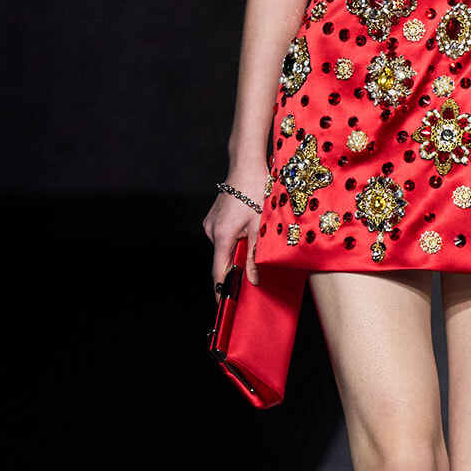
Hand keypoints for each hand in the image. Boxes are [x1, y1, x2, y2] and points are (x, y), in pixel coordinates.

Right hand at [202, 172, 268, 294]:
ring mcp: (210, 223)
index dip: (221, 290)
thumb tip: (253, 279)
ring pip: (224, 247)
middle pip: (222, 259)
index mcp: (222, 235)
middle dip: (236, 268)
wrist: (246, 165)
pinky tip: (248, 229)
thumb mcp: (260, 227)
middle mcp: (211, 231)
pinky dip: (234, 239)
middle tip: (253, 274)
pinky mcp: (214, 218)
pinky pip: (223, 237)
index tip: (224, 305)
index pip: (218, 271)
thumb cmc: (255, 190)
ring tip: (254, 240)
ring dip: (237, 250)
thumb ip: (255, 256)